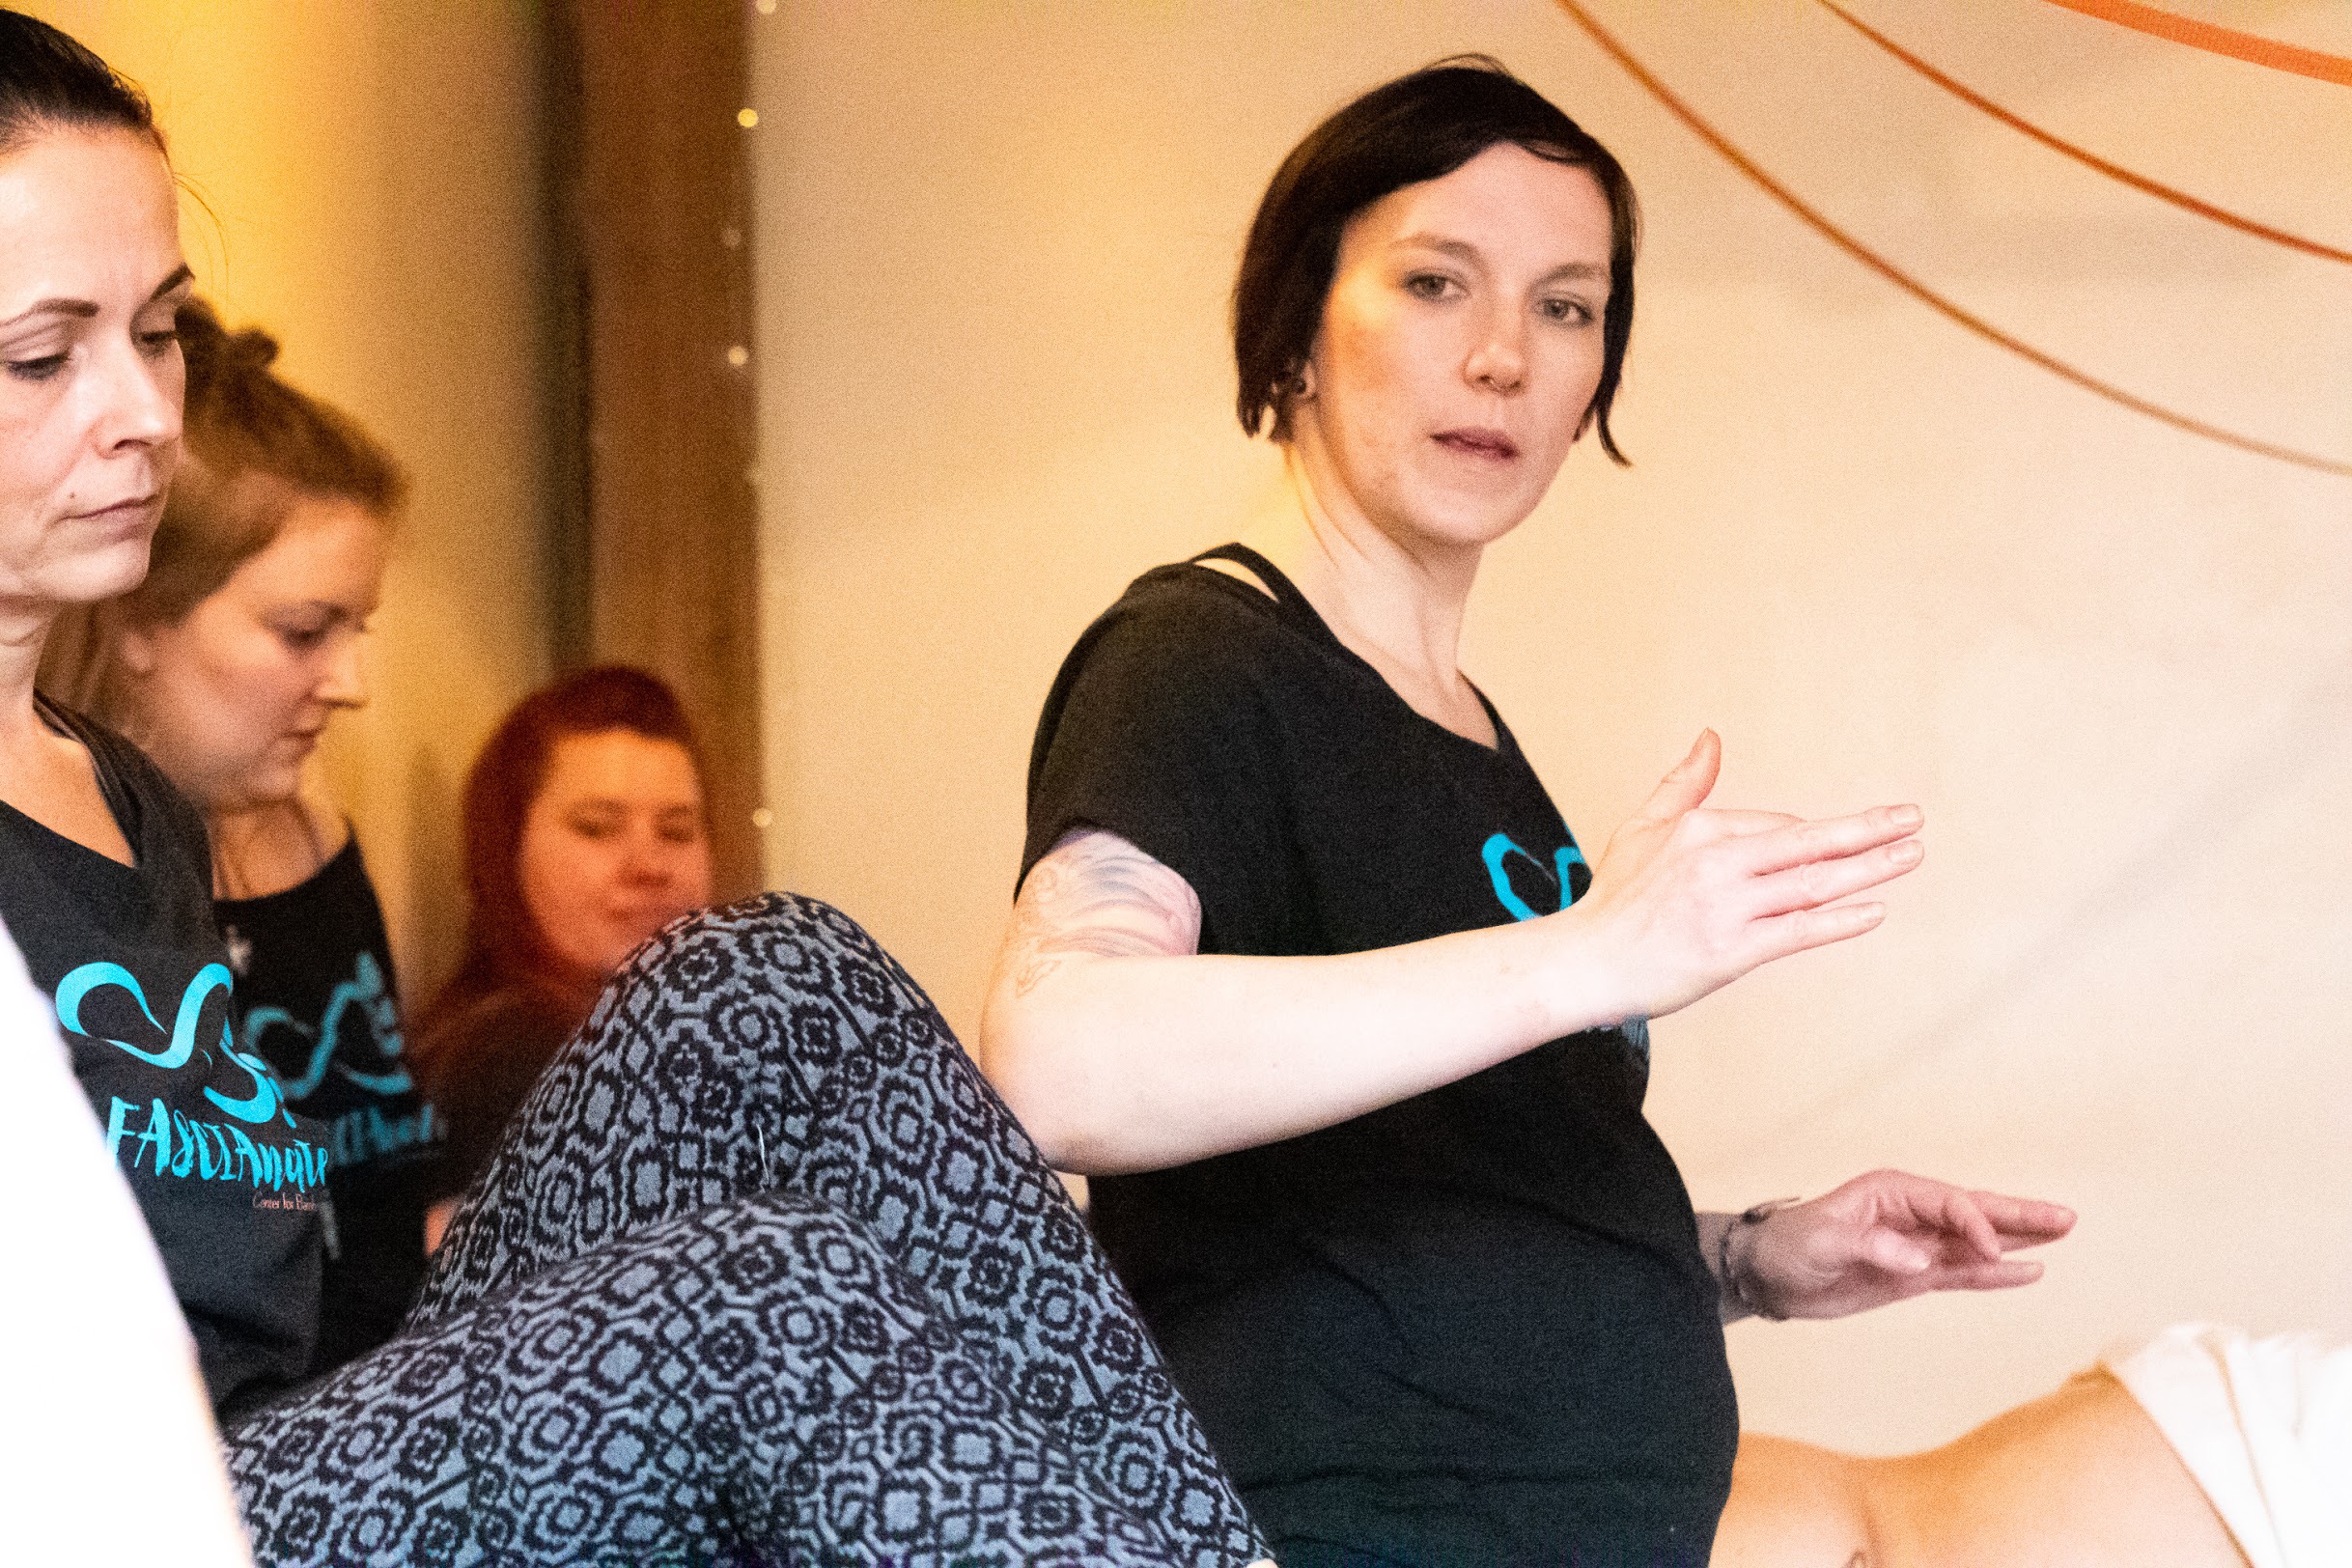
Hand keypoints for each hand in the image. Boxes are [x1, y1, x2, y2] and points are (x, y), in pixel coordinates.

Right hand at [1568, 731, 1926, 1022]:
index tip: (1823, 856)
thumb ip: (1684, 783)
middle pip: (1808, 843)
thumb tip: (1711, 737)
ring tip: (1909, 854)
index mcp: (1700, 830)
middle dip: (1868, 830)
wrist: (1585, 963)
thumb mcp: (1644, 828)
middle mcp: (1716, 865)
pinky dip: (1838, 921)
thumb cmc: (1615, 899)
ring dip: (1868, 869)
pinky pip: (1797, 932)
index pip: (1777, 827)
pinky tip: (1873, 911)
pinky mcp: (1730, 953)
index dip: (1805, 842)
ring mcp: (1725, 909)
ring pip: (1811, 884)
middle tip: (1913, 819)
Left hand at [1735, 1169, 2076, 1319]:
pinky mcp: (1915, 1275)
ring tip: (2062, 1233)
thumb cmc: (1790, 1245)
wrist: (1769, 1276)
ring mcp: (1917, 1245)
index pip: (1949, 1204)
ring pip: (1977, 1242)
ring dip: (2018, 1240)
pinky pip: (1963, 1273)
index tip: (1991, 1251)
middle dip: (2020, 1215)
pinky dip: (1995, 1274)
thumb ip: (1873, 1248)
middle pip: (1975, 1212)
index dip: (1975, 1225)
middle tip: (2067, 1217)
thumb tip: (1920, 1261)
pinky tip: (2028, 1271)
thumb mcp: (1823, 1242)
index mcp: (1891, 1191)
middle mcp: (1911, 1213)